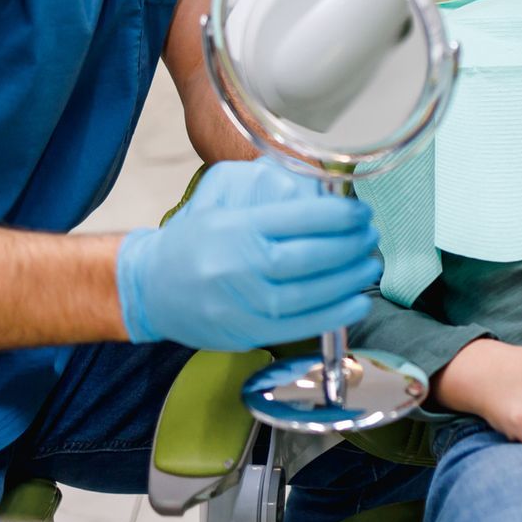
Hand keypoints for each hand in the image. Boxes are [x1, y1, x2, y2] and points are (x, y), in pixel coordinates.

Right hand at [115, 158, 379, 350]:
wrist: (150, 288)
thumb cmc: (193, 239)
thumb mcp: (220, 200)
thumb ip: (266, 191)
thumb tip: (322, 189)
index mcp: (235, 228)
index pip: (299, 219)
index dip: (339, 216)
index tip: (360, 212)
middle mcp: (240, 267)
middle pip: (310, 257)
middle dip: (350, 245)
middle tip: (370, 235)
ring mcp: (245, 305)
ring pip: (311, 293)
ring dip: (349, 278)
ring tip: (369, 264)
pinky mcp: (249, 333)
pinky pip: (301, 325)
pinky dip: (335, 314)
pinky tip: (357, 301)